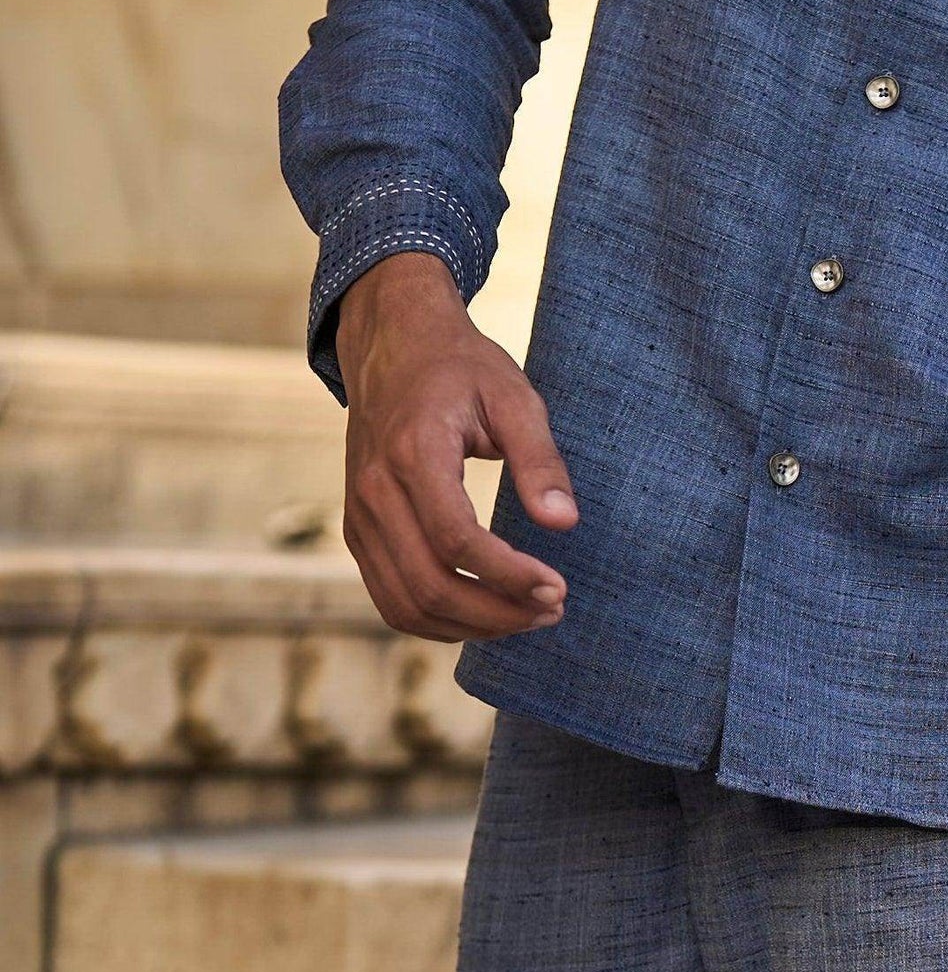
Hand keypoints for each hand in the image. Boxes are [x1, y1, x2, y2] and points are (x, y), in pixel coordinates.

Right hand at [336, 252, 577, 641]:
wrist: (392, 345)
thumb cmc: (460, 367)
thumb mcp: (513, 397)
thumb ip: (540, 460)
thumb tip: (565, 523)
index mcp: (414, 453)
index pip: (457, 540)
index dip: (509, 576)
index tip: (557, 588)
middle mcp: (375, 492)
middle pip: (429, 585)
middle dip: (496, 613)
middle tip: (552, 610)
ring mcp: (359, 516)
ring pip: (405, 603)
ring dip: (468, 626)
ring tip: (526, 617)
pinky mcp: (358, 530)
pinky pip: (390, 596)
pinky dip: (436, 621)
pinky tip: (484, 613)